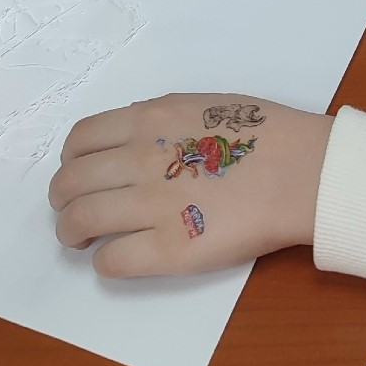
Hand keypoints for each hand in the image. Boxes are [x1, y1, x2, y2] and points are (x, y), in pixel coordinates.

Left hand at [48, 94, 332, 276]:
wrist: (303, 170)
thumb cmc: (264, 133)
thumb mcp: (201, 104)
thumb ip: (158, 119)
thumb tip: (130, 138)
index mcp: (148, 118)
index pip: (79, 140)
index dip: (71, 160)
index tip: (80, 174)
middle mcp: (140, 159)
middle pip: (69, 183)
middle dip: (62, 201)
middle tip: (74, 212)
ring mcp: (151, 206)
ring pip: (78, 222)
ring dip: (72, 233)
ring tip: (83, 239)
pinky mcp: (169, 250)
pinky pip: (111, 261)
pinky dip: (104, 262)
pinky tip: (118, 257)